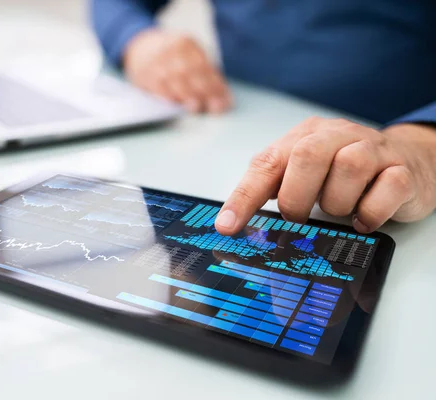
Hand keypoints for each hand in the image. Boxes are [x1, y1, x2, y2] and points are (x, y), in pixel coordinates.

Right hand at [123, 29, 231, 113]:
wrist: (138, 47)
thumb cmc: (170, 57)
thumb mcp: (186, 54)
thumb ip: (204, 72)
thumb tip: (224, 97)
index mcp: (187, 44)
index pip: (205, 67)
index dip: (216, 85)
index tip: (225, 102)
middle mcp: (172, 49)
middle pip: (191, 72)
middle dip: (205, 91)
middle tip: (214, 107)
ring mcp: (157, 61)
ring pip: (175, 79)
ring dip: (187, 95)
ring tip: (196, 107)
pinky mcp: (145, 73)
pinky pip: (157, 85)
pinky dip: (167, 95)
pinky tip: (175, 103)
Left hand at [215, 117, 435, 234]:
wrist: (408, 158)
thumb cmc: (344, 170)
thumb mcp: (305, 173)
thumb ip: (275, 187)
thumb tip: (237, 220)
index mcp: (305, 136)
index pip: (267, 163)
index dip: (244, 196)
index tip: (228, 226)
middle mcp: (338, 135)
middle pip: (308, 155)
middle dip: (296, 196)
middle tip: (298, 216)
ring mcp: (374, 149)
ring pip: (349, 168)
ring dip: (337, 202)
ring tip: (339, 210)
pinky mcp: (403, 170)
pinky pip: (387, 189)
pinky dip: (370, 212)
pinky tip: (363, 218)